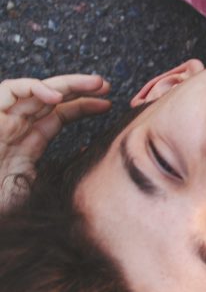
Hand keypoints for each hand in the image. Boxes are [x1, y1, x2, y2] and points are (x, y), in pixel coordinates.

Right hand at [0, 74, 110, 206]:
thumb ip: (63, 171)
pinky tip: (57, 95)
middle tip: (107, 86)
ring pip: (34, 89)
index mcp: (28, 142)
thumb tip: (90, 155)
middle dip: (79, 88)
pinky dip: (33, 87)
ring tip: (94, 84)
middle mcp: (15, 127)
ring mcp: (1, 120)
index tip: (108, 104)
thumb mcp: (44, 187)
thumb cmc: (7, 207)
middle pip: (50, 99)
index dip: (83, 106)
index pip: (59, 116)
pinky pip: (10, 90)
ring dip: (65, 83)